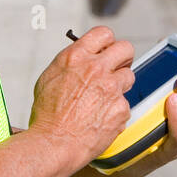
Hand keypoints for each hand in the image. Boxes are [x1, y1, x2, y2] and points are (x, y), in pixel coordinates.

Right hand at [29, 26, 133, 168]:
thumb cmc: (47, 115)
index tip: (107, 50)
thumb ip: (71, 62)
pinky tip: (101, 117)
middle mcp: (97, 69)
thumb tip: (84, 56)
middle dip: (123, 57)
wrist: (54, 143)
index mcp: (77, 57)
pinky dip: (116, 110)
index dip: (107, 42)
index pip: (104, 33)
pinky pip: (125, 103)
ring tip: (103, 99)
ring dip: (119, 85)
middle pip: (126, 49)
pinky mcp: (121, 107)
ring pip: (128, 76)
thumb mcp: (50, 77)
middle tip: (117, 68)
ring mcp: (111, 88)